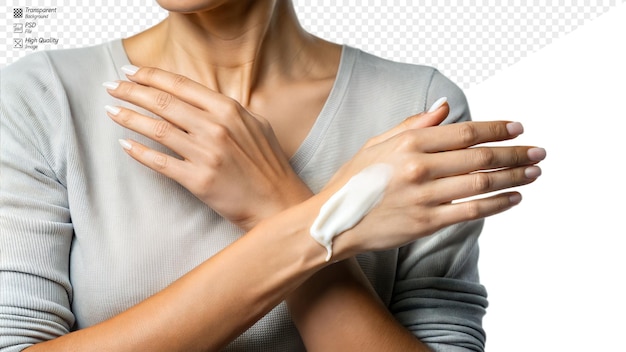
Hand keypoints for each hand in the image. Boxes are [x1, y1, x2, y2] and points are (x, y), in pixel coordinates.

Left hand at [104, 66, 309, 229]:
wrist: (278, 201)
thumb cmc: (267, 164)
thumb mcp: (255, 125)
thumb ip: (228, 110)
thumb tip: (199, 100)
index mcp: (229, 110)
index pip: (180, 85)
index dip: (150, 75)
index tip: (129, 71)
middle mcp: (215, 127)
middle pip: (163, 102)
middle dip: (131, 91)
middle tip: (111, 86)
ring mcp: (206, 154)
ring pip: (157, 128)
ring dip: (129, 117)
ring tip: (111, 111)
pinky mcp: (198, 180)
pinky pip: (160, 162)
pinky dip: (139, 152)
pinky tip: (125, 144)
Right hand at [318, 120, 544, 256]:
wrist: (334, 221)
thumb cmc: (354, 180)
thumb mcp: (377, 143)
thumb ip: (413, 124)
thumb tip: (445, 107)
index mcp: (408, 143)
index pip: (464, 132)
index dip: (496, 129)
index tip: (518, 128)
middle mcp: (418, 167)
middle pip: (480, 156)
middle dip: (515, 152)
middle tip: (538, 151)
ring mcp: (424, 196)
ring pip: (481, 183)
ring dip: (514, 176)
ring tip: (534, 172)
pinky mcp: (426, 223)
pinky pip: (472, 211)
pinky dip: (498, 204)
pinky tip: (514, 198)